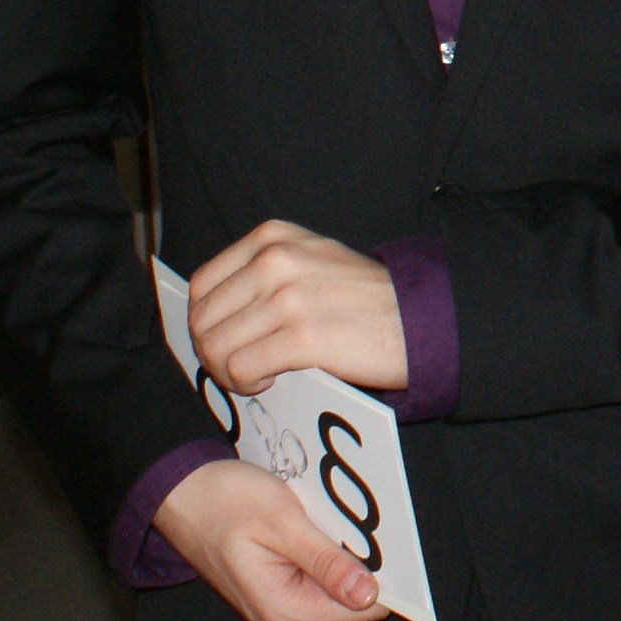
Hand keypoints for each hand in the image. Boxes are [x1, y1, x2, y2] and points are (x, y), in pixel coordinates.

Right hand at [153, 456, 383, 620]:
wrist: (179, 493)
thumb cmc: (222, 502)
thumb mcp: (281, 524)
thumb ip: (326, 562)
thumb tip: (368, 594)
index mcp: (284, 612)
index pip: (363, 609)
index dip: (378, 574)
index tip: (376, 541)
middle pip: (350, 600)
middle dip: (353, 561)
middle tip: (333, 522)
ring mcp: (277, 612)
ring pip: (334, 588)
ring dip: (334, 555)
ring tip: (310, 522)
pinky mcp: (275, 597)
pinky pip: (315, 581)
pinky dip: (318, 554)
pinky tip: (302, 529)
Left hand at [187, 219, 408, 394]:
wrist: (418, 318)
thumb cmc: (364, 299)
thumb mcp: (310, 259)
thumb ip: (263, 271)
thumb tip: (212, 312)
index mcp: (272, 238)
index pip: (202, 285)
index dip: (203, 322)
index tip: (223, 342)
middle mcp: (274, 260)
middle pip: (204, 320)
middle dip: (212, 353)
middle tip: (236, 369)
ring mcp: (287, 297)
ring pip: (216, 348)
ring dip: (228, 372)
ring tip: (256, 376)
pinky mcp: (302, 337)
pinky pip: (241, 369)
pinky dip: (248, 382)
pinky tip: (271, 380)